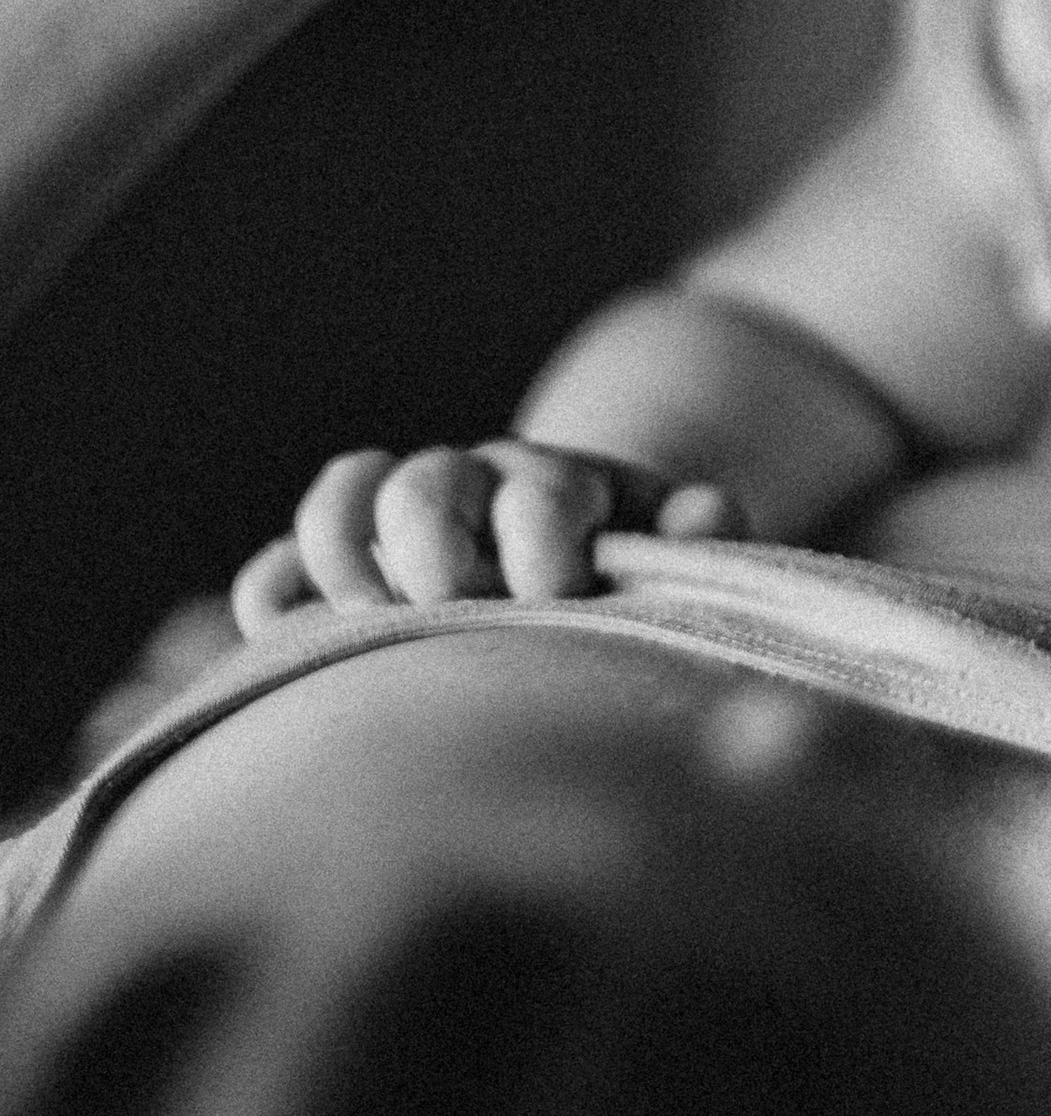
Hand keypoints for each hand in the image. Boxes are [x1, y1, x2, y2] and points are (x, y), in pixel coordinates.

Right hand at [231, 441, 745, 631]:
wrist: (588, 561)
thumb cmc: (637, 581)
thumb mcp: (682, 558)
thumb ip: (702, 537)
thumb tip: (709, 510)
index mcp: (563, 489)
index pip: (542, 493)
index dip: (543, 542)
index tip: (556, 595)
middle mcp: (477, 486)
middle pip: (427, 485)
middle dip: (432, 548)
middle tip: (455, 606)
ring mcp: (405, 521)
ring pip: (348, 495)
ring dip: (344, 552)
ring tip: (366, 616)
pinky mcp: (346, 570)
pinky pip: (282, 563)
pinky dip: (276, 591)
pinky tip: (282, 629)